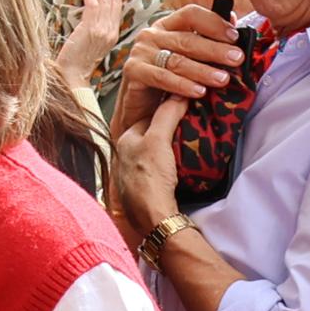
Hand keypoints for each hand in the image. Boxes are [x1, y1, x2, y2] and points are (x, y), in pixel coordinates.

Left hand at [57, 0, 121, 89]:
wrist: (70, 76)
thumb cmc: (73, 60)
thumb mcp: (88, 42)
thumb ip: (93, 27)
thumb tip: (89, 9)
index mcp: (113, 34)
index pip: (116, 6)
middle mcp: (111, 31)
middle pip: (113, 0)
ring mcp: (103, 31)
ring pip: (104, 1)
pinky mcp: (92, 30)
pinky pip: (94, 6)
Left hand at [113, 96, 189, 233]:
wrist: (153, 216)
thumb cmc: (150, 177)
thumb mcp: (158, 140)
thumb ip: (167, 115)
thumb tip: (178, 94)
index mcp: (123, 141)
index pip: (146, 118)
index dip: (164, 113)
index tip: (182, 111)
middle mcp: (123, 157)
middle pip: (149, 136)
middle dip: (166, 132)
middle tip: (186, 129)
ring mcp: (131, 174)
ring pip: (152, 154)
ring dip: (167, 151)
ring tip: (184, 149)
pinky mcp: (141, 190)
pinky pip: (155, 171)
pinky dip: (166, 167)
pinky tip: (178, 170)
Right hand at [114, 5, 240, 122]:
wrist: (141, 108)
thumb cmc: (169, 81)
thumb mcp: (188, 58)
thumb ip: (206, 39)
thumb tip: (232, 17)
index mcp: (167, 26)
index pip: (191, 14)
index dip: (214, 23)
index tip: (235, 37)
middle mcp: (151, 34)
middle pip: (187, 39)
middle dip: (215, 50)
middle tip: (237, 59)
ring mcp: (140, 52)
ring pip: (177, 60)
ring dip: (202, 70)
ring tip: (223, 79)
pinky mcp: (132, 70)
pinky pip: (161, 77)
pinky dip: (182, 85)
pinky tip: (199, 92)